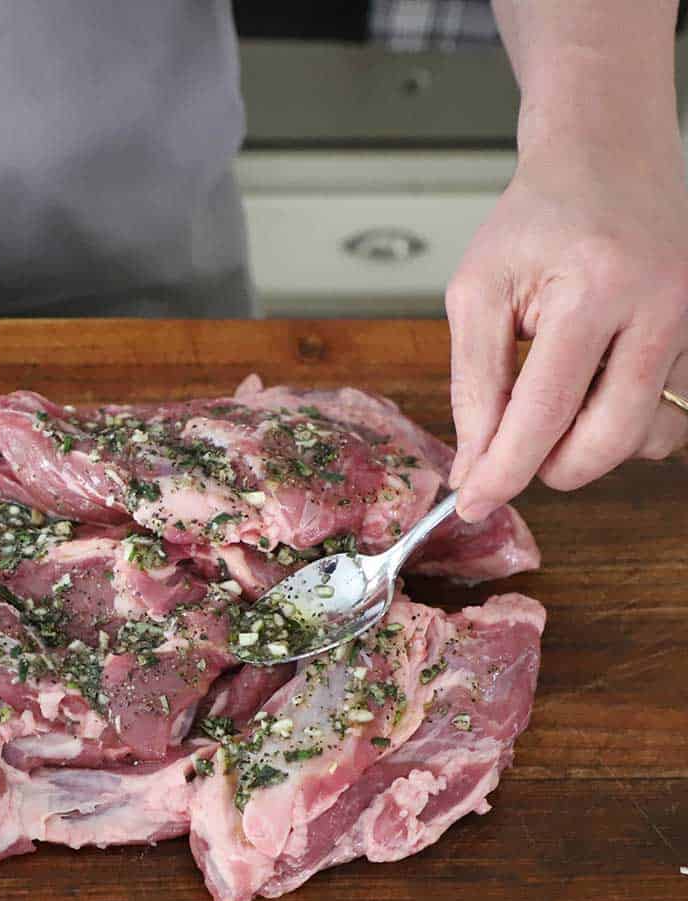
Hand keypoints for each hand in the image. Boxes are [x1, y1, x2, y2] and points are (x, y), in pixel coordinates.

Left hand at [445, 141, 687, 522]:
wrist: (609, 156)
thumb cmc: (536, 220)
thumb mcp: (479, 291)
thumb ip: (474, 383)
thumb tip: (472, 465)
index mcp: (596, 290)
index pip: (545, 410)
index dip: (505, 469)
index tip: (473, 505)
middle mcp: (663, 309)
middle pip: (610, 439)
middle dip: (552, 467)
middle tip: (513, 451)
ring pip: (649, 438)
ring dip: (592, 446)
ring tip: (557, 402)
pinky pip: (672, 418)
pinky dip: (626, 425)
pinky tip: (595, 392)